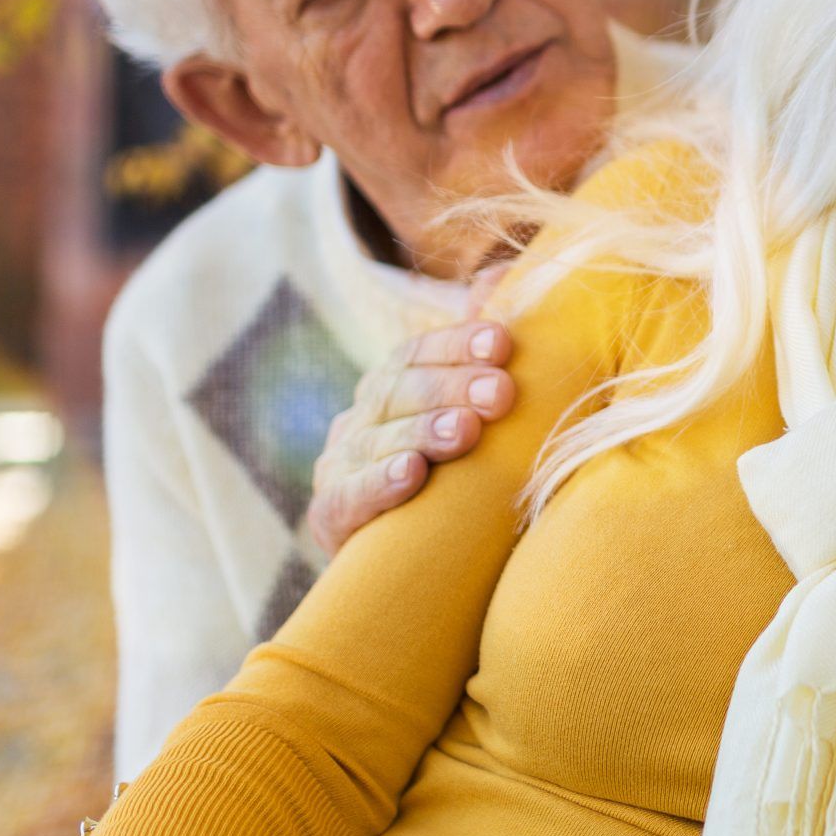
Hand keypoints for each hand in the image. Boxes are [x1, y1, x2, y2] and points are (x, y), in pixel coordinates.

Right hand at [303, 267, 513, 558]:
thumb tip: (497, 275)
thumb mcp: (470, 409)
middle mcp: (360, 419)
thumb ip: (479, 347)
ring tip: (466, 431)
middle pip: (401, 391)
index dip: (457, 342)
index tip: (504, 341)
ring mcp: (339, 466)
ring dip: (424, 431)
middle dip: (453, 386)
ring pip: (377, 440)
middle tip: (503, 392)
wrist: (416, 560)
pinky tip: (410, 474)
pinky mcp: (331, 516)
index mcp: (391, 386)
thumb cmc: (454, 473)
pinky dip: (379, 483)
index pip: (417, 352)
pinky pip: (349, 496)